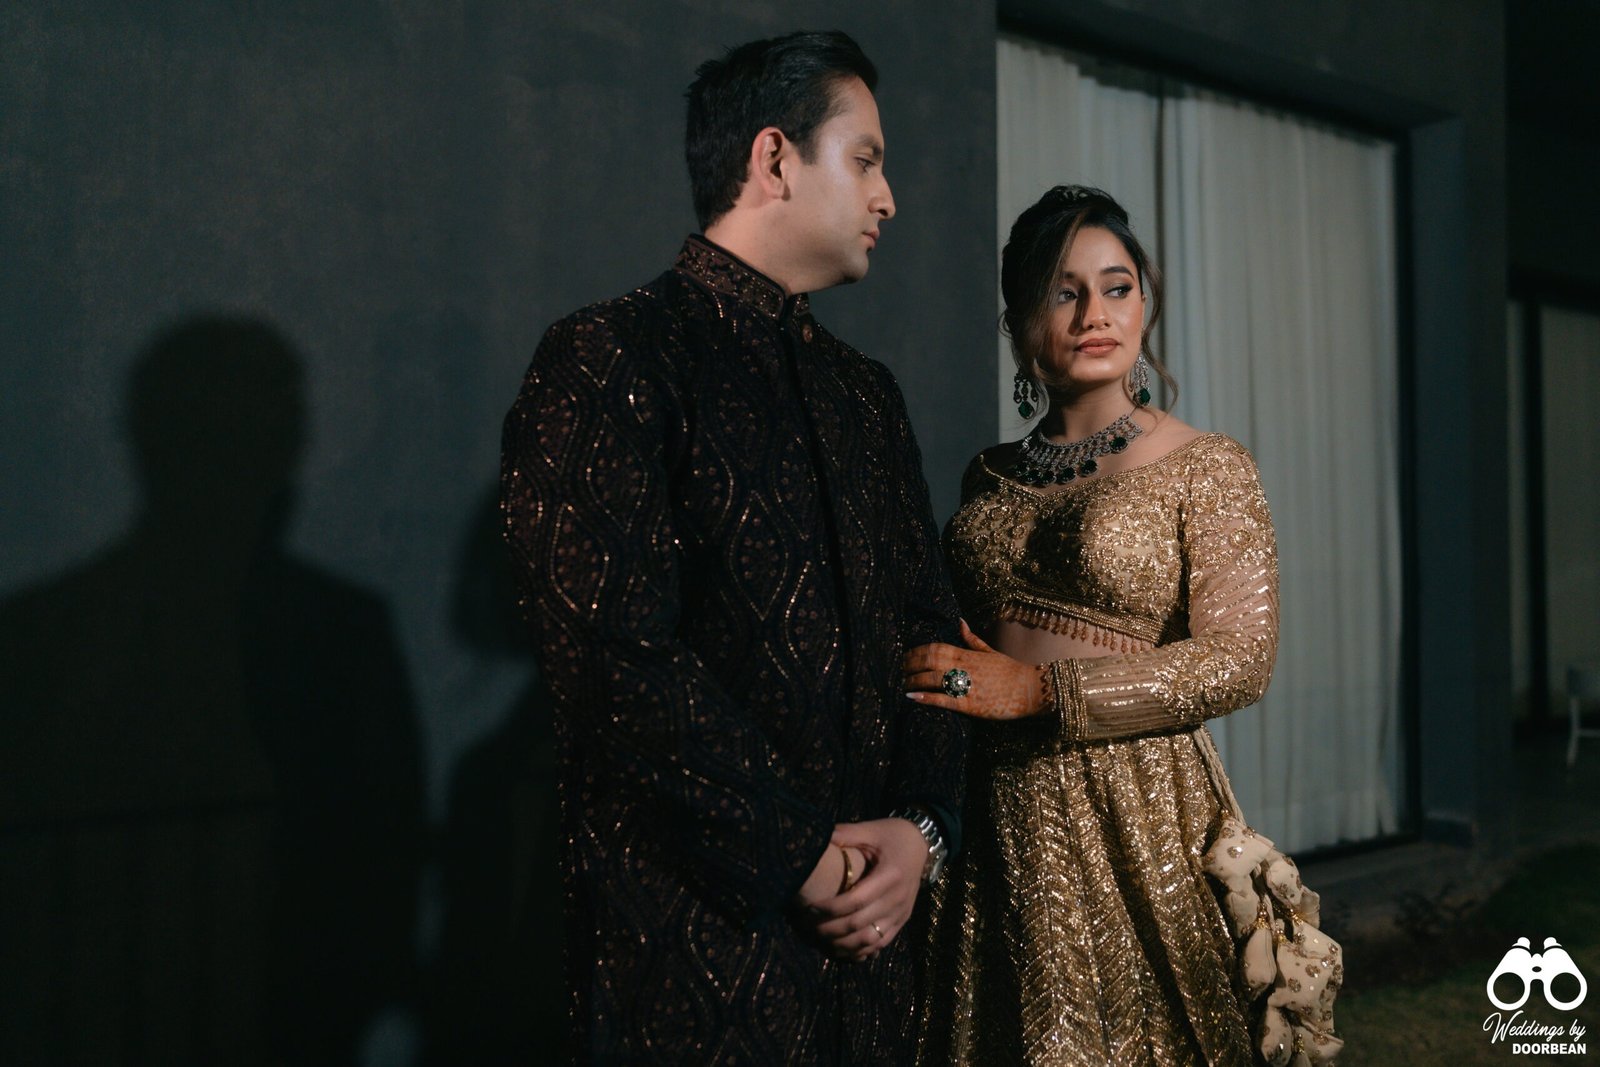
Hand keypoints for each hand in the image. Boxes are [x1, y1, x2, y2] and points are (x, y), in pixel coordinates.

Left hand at [807, 818, 927, 960]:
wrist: (921, 844)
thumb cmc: (892, 835)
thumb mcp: (870, 829)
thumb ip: (845, 834)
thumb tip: (817, 837)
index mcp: (889, 875)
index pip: (856, 900)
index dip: (831, 908)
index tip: (810, 908)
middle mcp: (897, 898)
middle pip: (860, 923)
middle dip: (831, 929)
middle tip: (808, 926)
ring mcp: (902, 913)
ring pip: (870, 940)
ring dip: (844, 944)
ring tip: (821, 940)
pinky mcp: (902, 920)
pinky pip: (881, 943)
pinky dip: (861, 950)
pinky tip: (842, 948)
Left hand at [902, 620, 1048, 719]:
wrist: (1031, 689)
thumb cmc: (1010, 671)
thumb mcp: (990, 651)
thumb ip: (972, 639)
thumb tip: (960, 621)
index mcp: (967, 654)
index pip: (934, 648)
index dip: (915, 652)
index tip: (903, 657)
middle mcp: (964, 667)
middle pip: (928, 661)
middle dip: (909, 665)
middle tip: (896, 671)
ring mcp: (966, 685)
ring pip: (932, 679)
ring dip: (912, 681)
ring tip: (899, 685)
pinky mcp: (970, 704)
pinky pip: (943, 699)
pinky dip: (926, 698)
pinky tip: (911, 698)